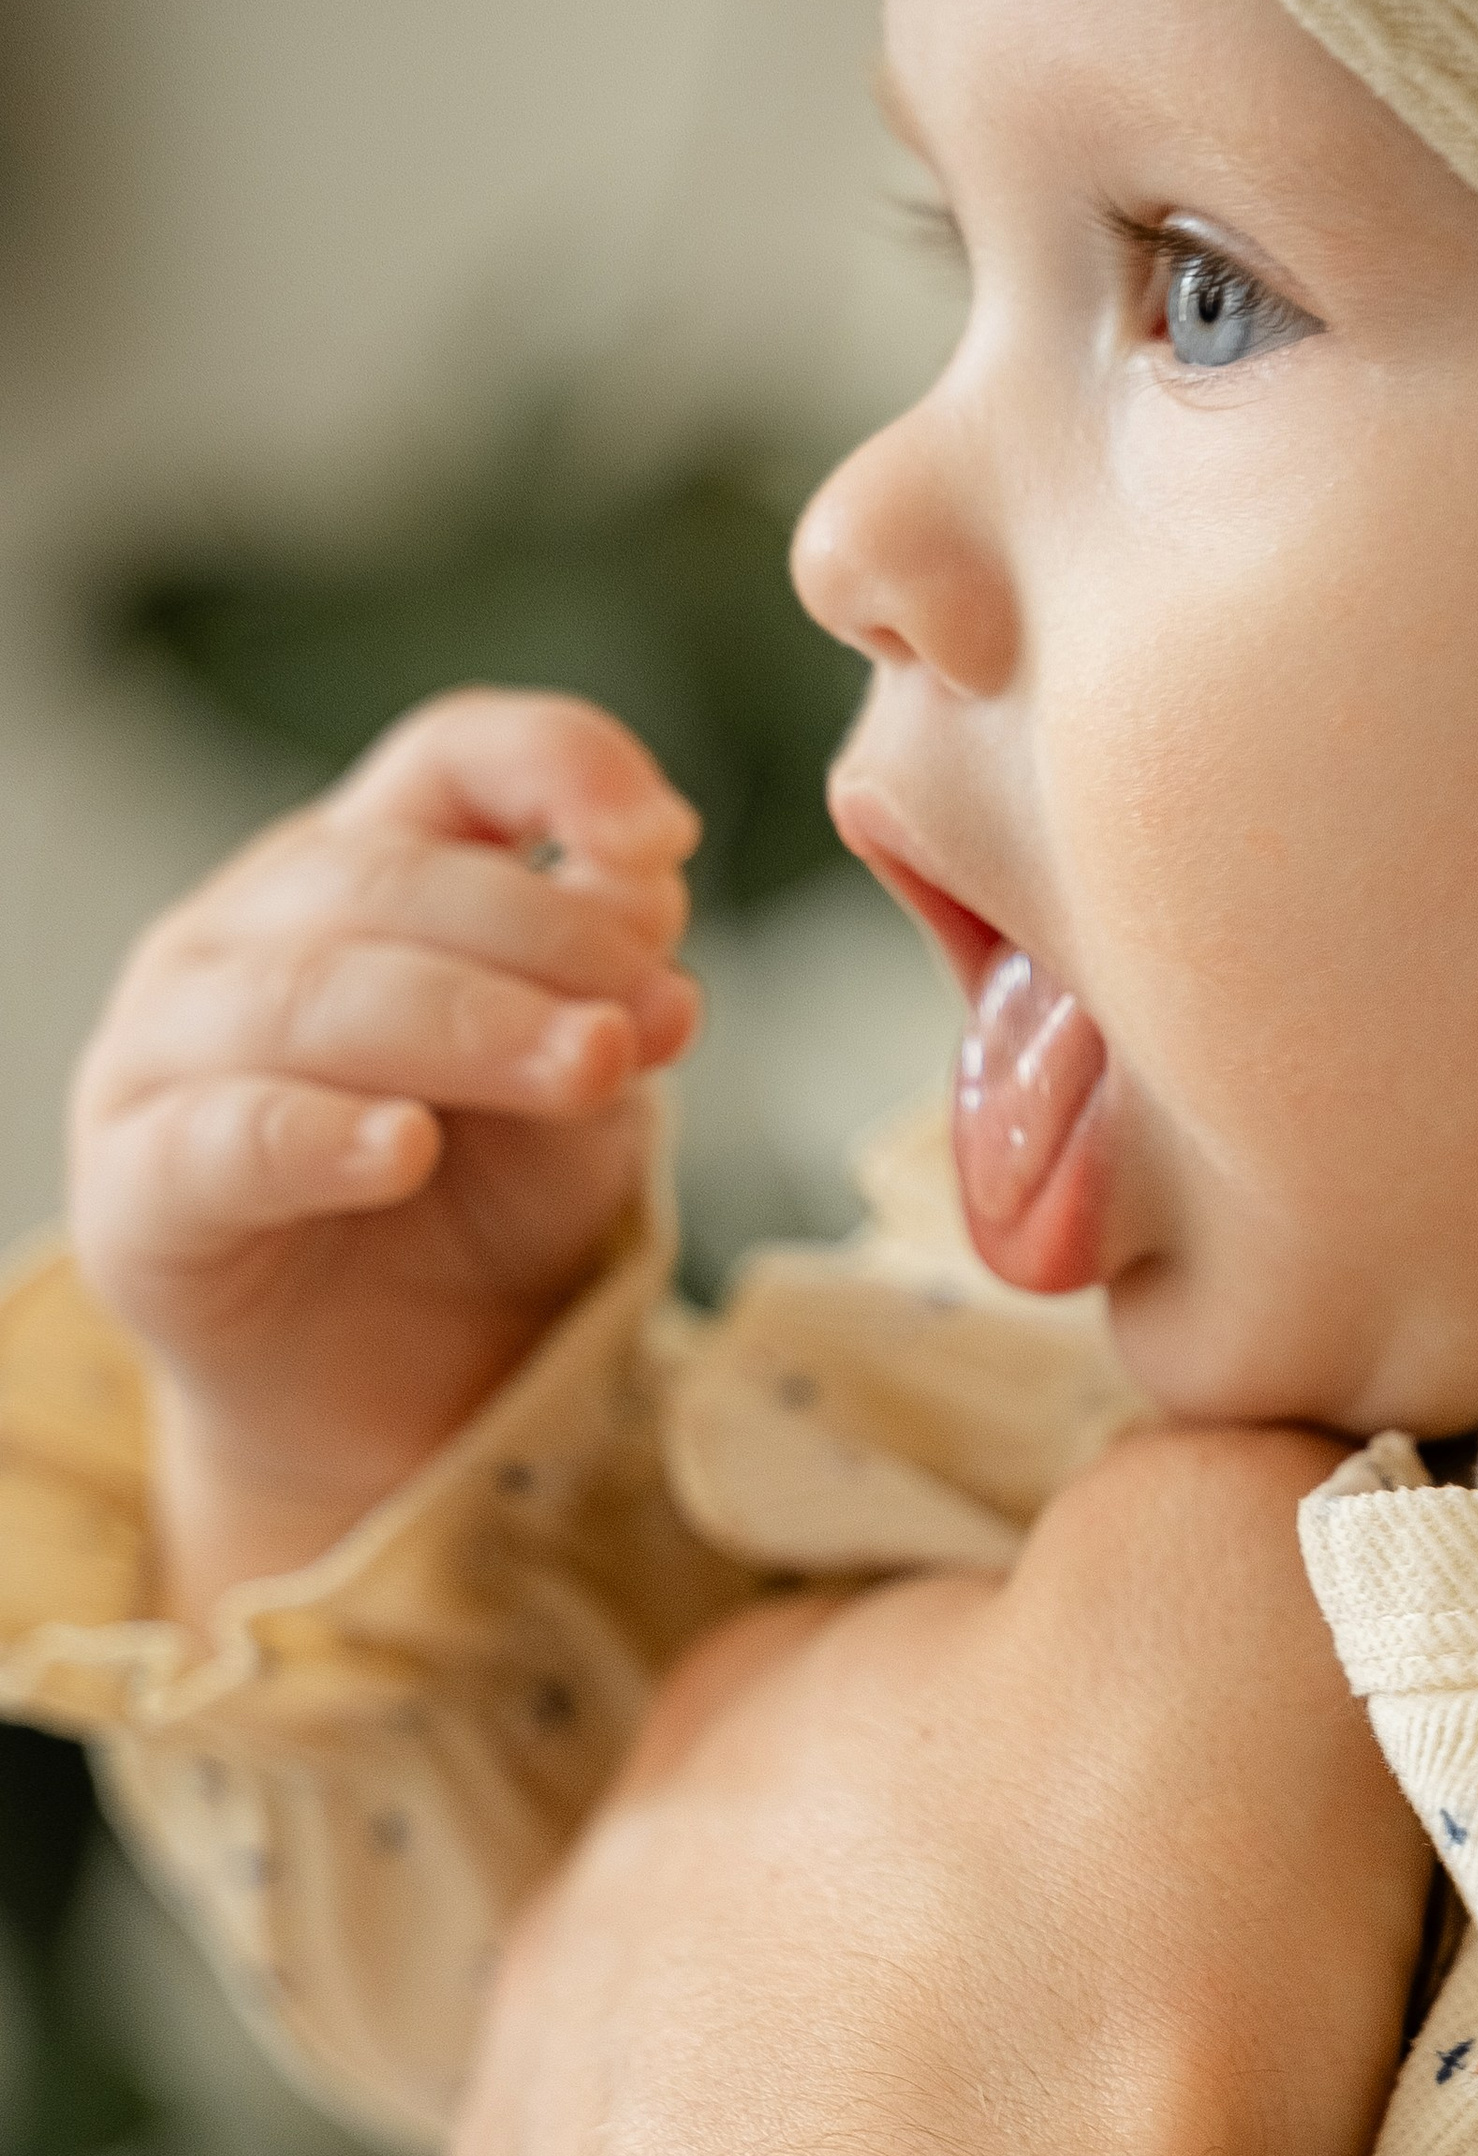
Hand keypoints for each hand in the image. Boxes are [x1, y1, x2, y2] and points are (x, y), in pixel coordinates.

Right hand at [69, 686, 702, 1619]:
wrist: (405, 1397)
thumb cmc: (486, 1216)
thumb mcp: (582, 1105)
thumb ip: (605, 1002)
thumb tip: (652, 892)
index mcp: (372, 873)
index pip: (451, 758)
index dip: (553, 764)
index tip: (663, 834)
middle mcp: (252, 931)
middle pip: (387, 875)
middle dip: (539, 936)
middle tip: (651, 1013)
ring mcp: (171, 1048)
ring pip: (309, 997)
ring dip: (465, 1025)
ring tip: (587, 1067)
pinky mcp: (136, 1185)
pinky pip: (222, 1140)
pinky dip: (319, 1136)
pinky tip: (406, 1148)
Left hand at [438, 1428, 1433, 2155]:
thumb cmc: (1088, 2000)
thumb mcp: (1230, 1600)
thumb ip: (1240, 1476)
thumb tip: (1266, 1474)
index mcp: (736, 1715)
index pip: (944, 1661)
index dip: (1124, 1746)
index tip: (1245, 1877)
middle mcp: (583, 1933)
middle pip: (836, 1913)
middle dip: (982, 1975)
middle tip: (1184, 2097)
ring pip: (746, 2151)